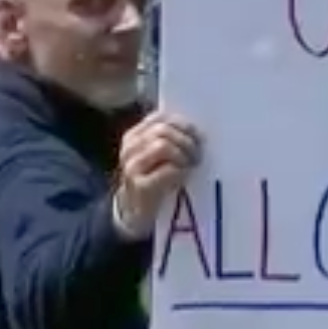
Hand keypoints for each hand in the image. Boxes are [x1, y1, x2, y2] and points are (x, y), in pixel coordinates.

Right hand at [115, 111, 201, 238]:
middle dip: (186, 141)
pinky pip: (168, 169)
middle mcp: (129, 147)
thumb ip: (169, 138)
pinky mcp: (141, 185)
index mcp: (134, 135)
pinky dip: (181, 172)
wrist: (135, 211)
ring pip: (163, 146)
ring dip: (183, 156)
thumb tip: (196, 130)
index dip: (182, 124)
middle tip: (198, 154)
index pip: (160, 117)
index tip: (197, 136)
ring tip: (190, 166)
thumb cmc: (153, 179)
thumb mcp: (156, 155)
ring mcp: (132, 166)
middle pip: (163, 130)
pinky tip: (184, 178)